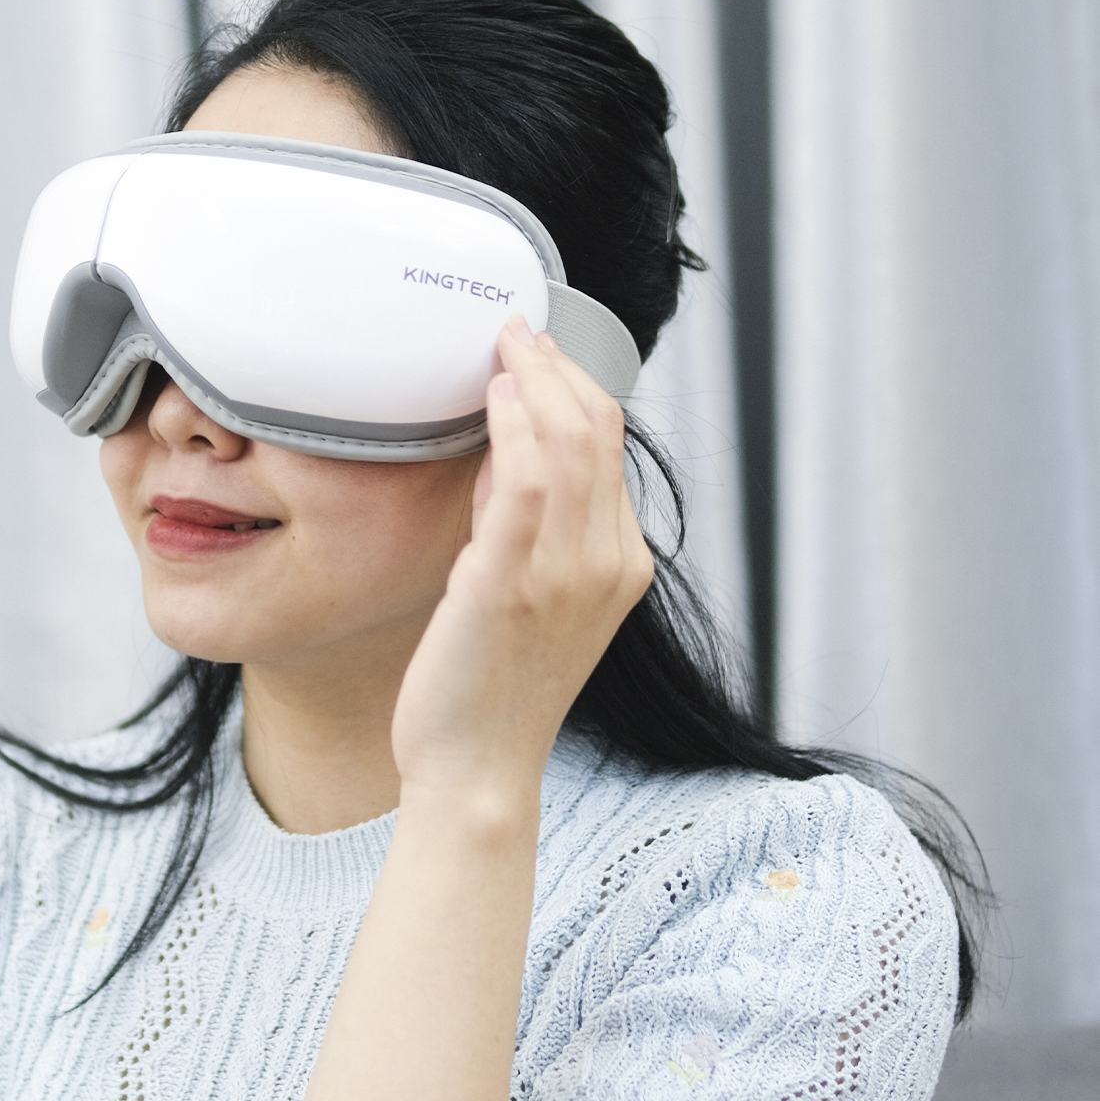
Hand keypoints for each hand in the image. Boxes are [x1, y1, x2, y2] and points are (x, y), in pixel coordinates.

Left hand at [390, 315, 653, 812]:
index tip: (538, 351)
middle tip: (516, 330)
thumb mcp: (534, 595)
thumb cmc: (495, 686)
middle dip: (558, 366)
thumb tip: (505, 448)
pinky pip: (526, 483)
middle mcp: (607, 563)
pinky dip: (513, 428)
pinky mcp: (510, 585)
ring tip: (502, 347)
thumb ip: (533, 525)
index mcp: (622, 564)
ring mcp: (564, 574)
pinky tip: (492, 397)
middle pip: (598, 432)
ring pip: (568, 444)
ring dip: (535, 381)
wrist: (478, 770)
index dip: (577, 385)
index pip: (610, 448)